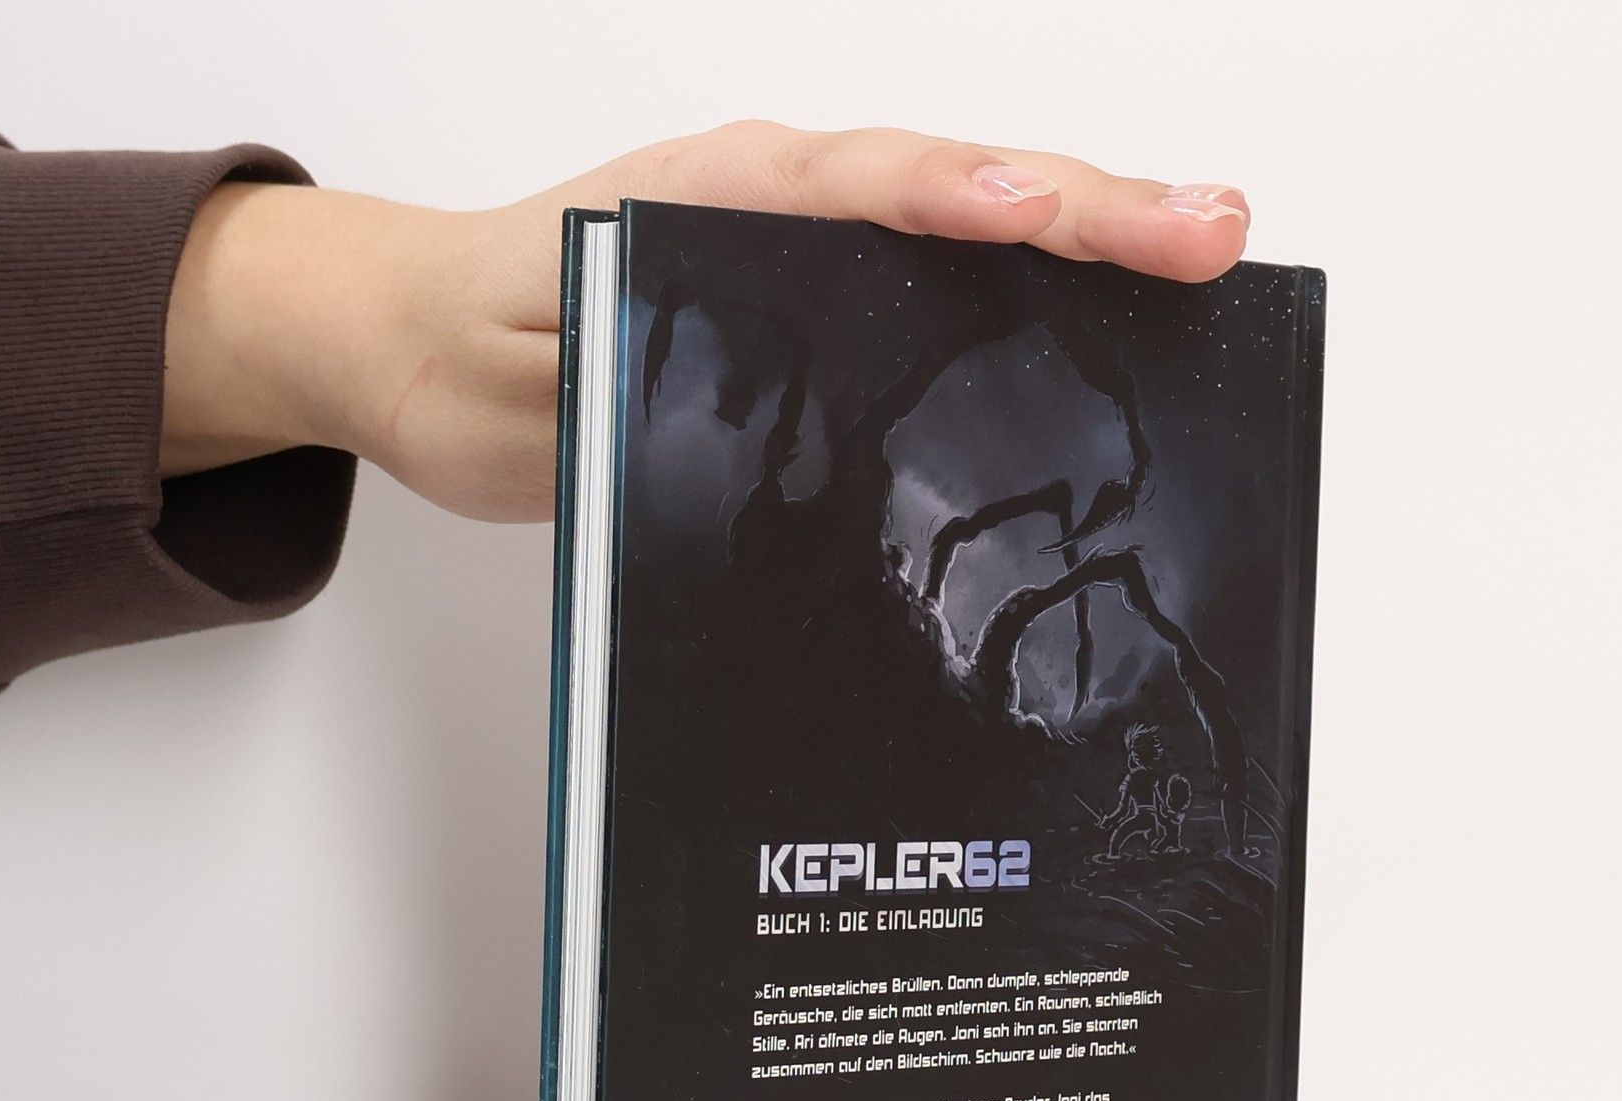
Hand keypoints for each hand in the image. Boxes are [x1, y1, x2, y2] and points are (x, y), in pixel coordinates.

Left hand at [161, 122, 1250, 520]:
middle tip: (1212, 233)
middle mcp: (771, 203)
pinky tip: (1097, 315)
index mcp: (708, 200)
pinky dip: (1025, 284)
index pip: (866, 187)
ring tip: (1199, 252)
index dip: (972, 201)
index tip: (1061, 215)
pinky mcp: (807, 299)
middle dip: (1088, 207)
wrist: (409, 343)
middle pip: (953, 187)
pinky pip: (933, 277)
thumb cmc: (462, 350)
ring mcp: (798, 245)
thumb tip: (726, 393)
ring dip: (1083, 236)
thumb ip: (622, 374)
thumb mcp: (524, 382)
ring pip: (960, 224)